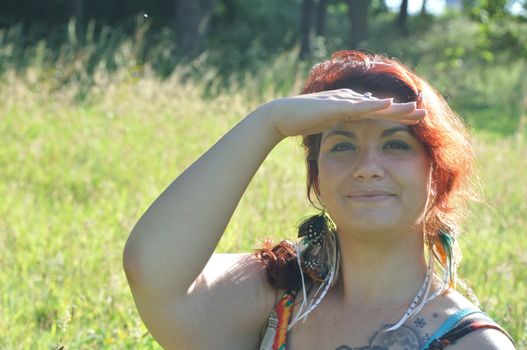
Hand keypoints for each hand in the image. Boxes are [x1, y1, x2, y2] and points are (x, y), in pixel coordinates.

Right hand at [258, 89, 425, 138]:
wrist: (282, 116)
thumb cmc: (302, 121)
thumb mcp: (327, 126)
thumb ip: (340, 127)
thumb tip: (350, 136)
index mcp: (350, 107)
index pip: (377, 112)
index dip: (396, 116)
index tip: (414, 121)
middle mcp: (350, 100)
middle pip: (382, 107)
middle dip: (403, 111)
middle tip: (425, 114)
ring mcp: (343, 101)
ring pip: (375, 105)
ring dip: (396, 107)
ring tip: (416, 109)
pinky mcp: (335, 105)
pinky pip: (359, 106)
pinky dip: (375, 106)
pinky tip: (389, 104)